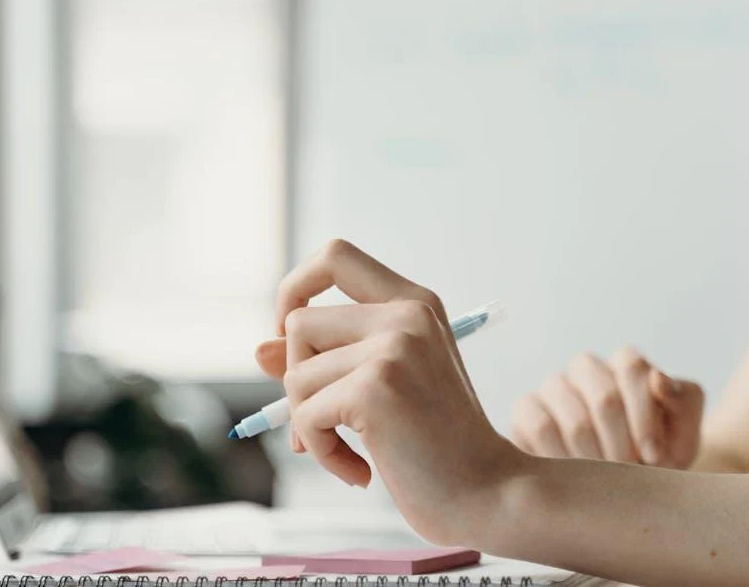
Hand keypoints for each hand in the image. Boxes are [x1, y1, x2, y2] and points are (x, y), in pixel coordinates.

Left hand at [254, 239, 516, 544]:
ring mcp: (393, 347)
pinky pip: (305, 416)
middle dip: (296, 378)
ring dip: (308, 425)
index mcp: (413, 303)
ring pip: (295, 375)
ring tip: (349, 451)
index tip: (291, 333)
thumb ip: (326, 359)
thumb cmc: (438, 444)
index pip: (335, 255)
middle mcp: (406, 314)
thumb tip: (259, 350)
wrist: (489, 494)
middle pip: (299, 322)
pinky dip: (320, 451)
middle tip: (323, 420)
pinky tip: (358, 471)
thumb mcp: (382, 386)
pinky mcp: (375, 388)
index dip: (296, 288)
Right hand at [511, 347, 703, 468]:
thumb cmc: (656, 458)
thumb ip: (683, 403)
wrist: (622, 488)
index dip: (645, 415)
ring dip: (597, 459)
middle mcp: (586, 368)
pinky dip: (563, 457)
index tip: (655, 455)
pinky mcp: (526, 409)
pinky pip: (541, 426)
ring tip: (606, 479)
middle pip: (605, 396)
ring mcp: (553, 387)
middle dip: (623, 444)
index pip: (631, 365)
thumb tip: (657, 379)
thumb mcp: (683, 435)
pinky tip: (575, 475)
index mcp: (625, 364)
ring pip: (575, 418)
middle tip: (629, 473)